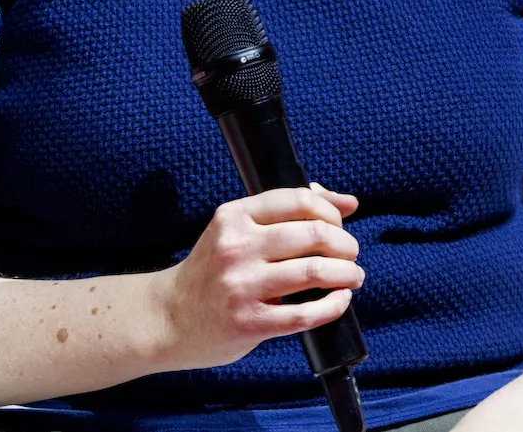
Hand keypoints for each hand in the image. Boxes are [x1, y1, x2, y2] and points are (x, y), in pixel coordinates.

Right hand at [154, 183, 362, 370]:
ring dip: (346, 273)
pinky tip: (340, 300)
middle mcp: (236, 247)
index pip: (298, 200)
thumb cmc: (211, 271)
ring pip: (314, 272)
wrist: (169, 318)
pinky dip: (334, 305)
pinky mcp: (249, 322)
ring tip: (353, 276)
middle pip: (314, 235)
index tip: (340, 225)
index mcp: (234, 217)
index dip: (330, 211)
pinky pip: (305, 314)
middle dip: (345, 244)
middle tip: (351, 254)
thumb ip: (286, 212)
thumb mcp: (236, 231)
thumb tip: (347, 202)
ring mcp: (242, 286)